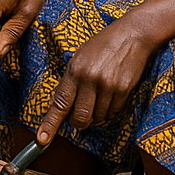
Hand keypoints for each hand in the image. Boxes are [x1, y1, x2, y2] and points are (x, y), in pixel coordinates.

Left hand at [36, 14, 157, 145]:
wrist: (132, 34)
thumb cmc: (104, 45)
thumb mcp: (80, 57)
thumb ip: (70, 81)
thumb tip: (59, 106)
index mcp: (74, 70)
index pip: (59, 103)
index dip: (50, 124)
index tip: (42, 140)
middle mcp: (89, 79)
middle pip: (80, 118)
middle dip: (79, 122)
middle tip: (82, 114)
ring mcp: (107, 86)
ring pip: (97, 118)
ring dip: (97, 115)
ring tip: (100, 95)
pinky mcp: (123, 90)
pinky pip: (113, 112)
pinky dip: (110, 109)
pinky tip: (112, 93)